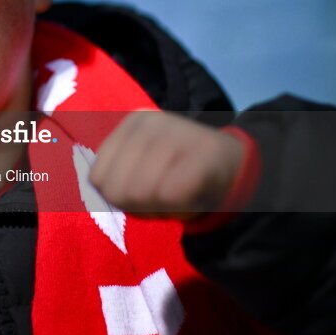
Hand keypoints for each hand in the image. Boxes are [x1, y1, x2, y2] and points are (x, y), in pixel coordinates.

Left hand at [89, 111, 243, 220]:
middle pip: (117, 190)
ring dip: (158, 211)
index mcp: (132, 124)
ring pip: (141, 194)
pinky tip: (191, 200)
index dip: (118, 198)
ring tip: (176, 199)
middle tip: (162, 200)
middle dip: (137, 207)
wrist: (238, 169)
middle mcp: (151, 124)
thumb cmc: (180, 174)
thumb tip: (100, 188)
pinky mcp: (204, 153)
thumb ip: (115, 176)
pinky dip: (179, 209)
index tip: (141, 194)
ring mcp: (177, 134)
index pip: (98, 178)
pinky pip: (171, 196)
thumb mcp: (141, 167)